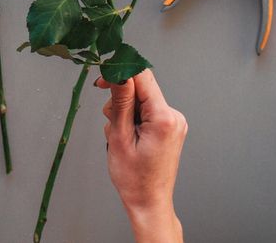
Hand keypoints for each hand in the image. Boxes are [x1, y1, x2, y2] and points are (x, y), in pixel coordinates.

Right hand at [97, 69, 186, 242]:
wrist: (148, 202)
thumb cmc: (135, 179)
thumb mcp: (121, 138)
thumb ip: (120, 102)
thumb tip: (118, 74)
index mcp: (164, 118)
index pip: (142, 77)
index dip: (120, 73)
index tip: (102, 81)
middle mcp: (174, 116)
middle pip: (140, 88)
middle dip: (120, 101)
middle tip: (113, 125)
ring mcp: (173, 122)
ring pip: (140, 100)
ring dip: (124, 113)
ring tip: (122, 138)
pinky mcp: (169, 126)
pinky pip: (145, 111)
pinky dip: (132, 120)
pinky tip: (129, 139)